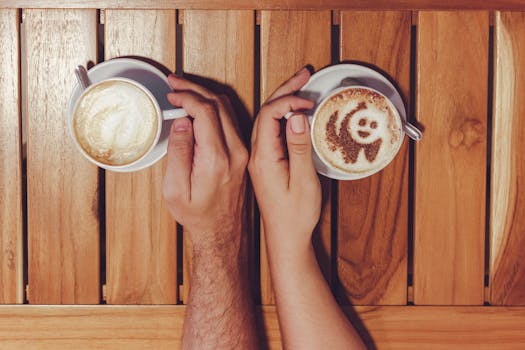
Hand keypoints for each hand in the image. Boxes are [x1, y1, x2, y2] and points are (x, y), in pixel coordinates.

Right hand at [162, 75, 247, 250]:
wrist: (223, 234)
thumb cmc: (197, 217)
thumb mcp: (175, 190)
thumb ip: (178, 152)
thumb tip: (183, 121)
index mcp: (217, 159)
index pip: (205, 111)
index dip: (186, 96)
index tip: (171, 93)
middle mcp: (235, 152)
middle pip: (218, 104)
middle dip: (194, 88)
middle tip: (174, 82)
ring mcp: (243, 152)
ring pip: (227, 110)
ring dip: (205, 95)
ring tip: (183, 91)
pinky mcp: (244, 154)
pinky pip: (231, 121)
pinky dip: (214, 108)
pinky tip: (199, 107)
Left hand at [249, 67, 319, 252]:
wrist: (283, 238)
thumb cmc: (294, 216)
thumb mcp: (303, 182)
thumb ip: (299, 148)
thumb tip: (295, 117)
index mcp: (262, 157)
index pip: (268, 115)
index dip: (288, 100)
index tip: (308, 100)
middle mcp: (255, 154)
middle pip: (265, 111)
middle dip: (284, 89)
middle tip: (304, 73)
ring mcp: (258, 157)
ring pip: (265, 118)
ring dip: (282, 98)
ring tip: (300, 84)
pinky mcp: (263, 162)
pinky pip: (268, 129)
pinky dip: (281, 114)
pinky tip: (292, 110)